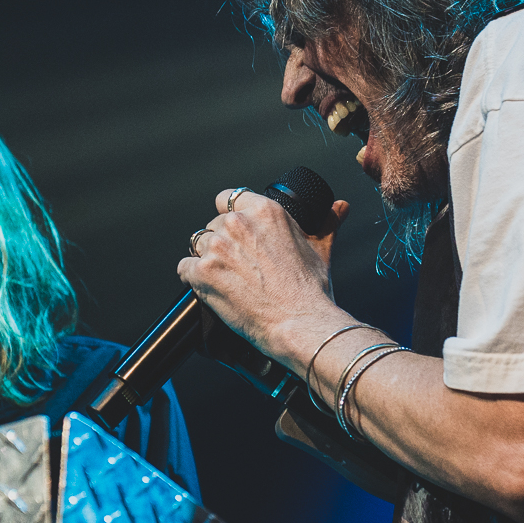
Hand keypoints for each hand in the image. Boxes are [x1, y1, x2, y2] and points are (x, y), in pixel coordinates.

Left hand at [177, 188, 352, 366]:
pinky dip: (193, 279)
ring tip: (227, 279)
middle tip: (239, 266)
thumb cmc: (311, 290)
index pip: (230, 198)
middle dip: (222, 243)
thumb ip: (325, 223)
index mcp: (265, 211)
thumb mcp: (321, 249)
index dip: (231, 215)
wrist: (301, 324)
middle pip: (213, 224)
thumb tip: (339, 208)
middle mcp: (238, 223)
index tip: (236, 233)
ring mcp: (217, 248)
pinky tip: (212, 290)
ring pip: (197, 245)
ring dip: (207, 260)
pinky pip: (184, 268)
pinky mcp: (202, 273)